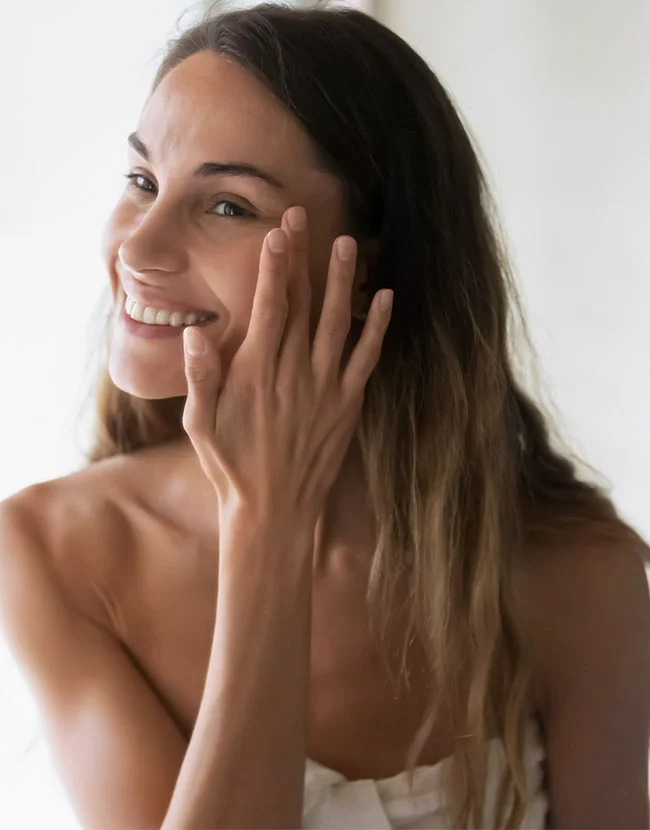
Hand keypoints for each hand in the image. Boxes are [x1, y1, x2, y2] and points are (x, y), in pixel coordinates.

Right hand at [181, 204, 392, 529]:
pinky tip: (385, 298)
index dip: (274, 268)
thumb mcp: (200, 425)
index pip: (268, 308)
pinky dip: (377, 327)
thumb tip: (196, 334)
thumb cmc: (231, 467)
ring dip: (343, 281)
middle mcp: (294, 373)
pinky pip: (367, 359)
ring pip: (338, 323)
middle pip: (302, 304)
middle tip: (304, 217)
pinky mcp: (348, 405)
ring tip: (348, 243)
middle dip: (303, 258)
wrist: (273, 511)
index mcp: (257, 373)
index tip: (277, 233)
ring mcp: (325, 388)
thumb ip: (200, 378)